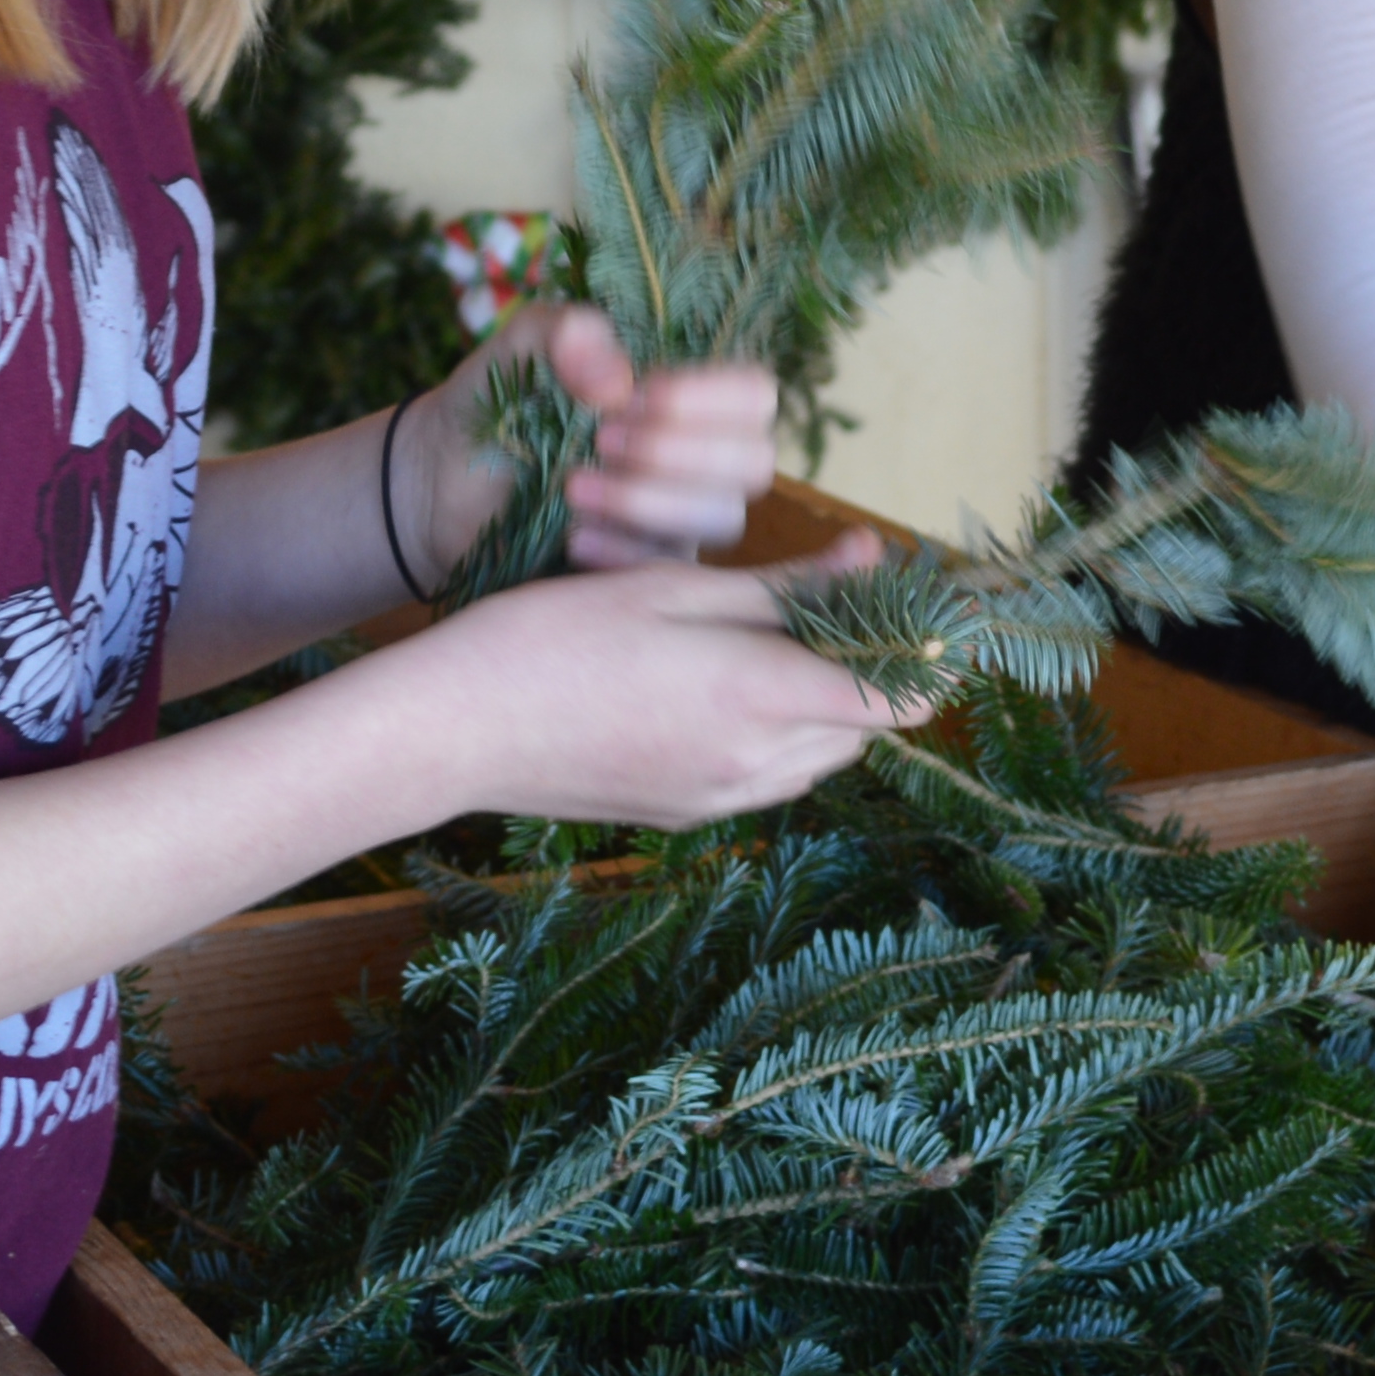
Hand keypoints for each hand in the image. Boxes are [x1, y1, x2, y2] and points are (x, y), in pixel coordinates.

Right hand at [362, 538, 928, 832]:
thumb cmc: (550, 637)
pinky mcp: (683, 815)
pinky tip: (724, 685)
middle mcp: (751, 765)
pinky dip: (776, 733)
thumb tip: (874, 560)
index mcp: (756, 698)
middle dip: (868, 666)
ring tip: (772, 636)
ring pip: (819, 756)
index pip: (897, 699)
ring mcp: (717, 800)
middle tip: (832, 597)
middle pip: (864, 729)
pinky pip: (769, 778)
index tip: (915, 607)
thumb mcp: (671, 588)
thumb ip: (784, 585)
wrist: (451, 730)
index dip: (924, 653)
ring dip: (823, 703)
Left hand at [412, 304, 785, 577]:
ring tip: (572, 484)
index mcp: (686, 395)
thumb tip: (617, 381)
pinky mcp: (645, 571)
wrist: (439, 480)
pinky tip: (571, 533)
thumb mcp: (520, 345)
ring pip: (723, 518)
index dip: (709, 396)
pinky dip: (624, 549)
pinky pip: (671, 570)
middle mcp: (698, 457)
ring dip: (650, 499)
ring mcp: (678, 519)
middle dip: (679, 450)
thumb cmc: (496, 401)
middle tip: (601, 439)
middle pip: (754, 461)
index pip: (755, 395)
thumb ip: (567, 332)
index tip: (634, 393)